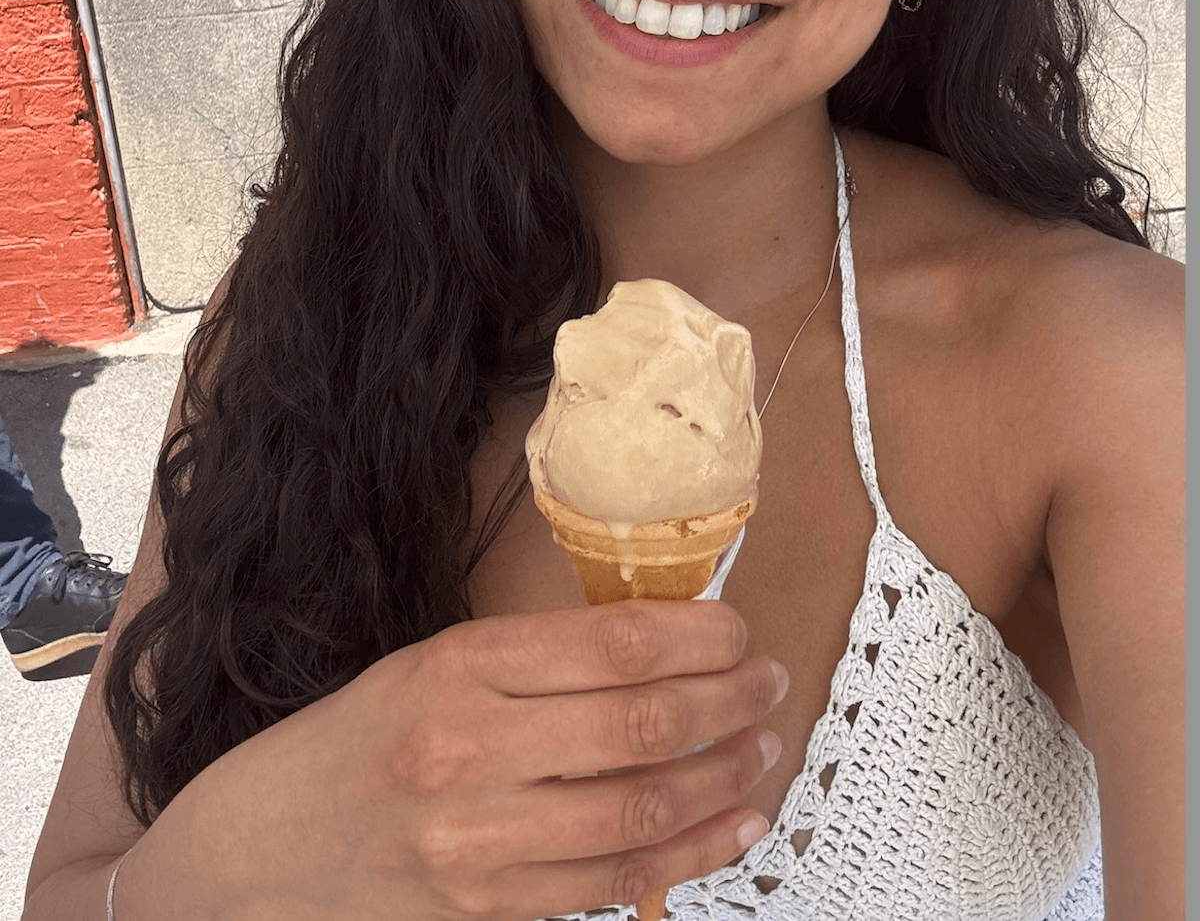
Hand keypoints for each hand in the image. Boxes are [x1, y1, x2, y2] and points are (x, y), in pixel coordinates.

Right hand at [144, 599, 785, 920]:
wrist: (250, 859)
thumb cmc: (345, 747)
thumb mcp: (424, 668)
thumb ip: (528, 662)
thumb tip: (651, 646)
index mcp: (454, 670)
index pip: (609, 645)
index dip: (695, 635)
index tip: (736, 629)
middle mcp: (469, 753)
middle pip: (640, 725)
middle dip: (728, 702)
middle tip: (769, 682)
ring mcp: (480, 844)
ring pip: (640, 808)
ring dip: (723, 777)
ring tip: (764, 747)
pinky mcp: (488, 911)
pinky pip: (613, 880)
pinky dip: (689, 852)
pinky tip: (734, 824)